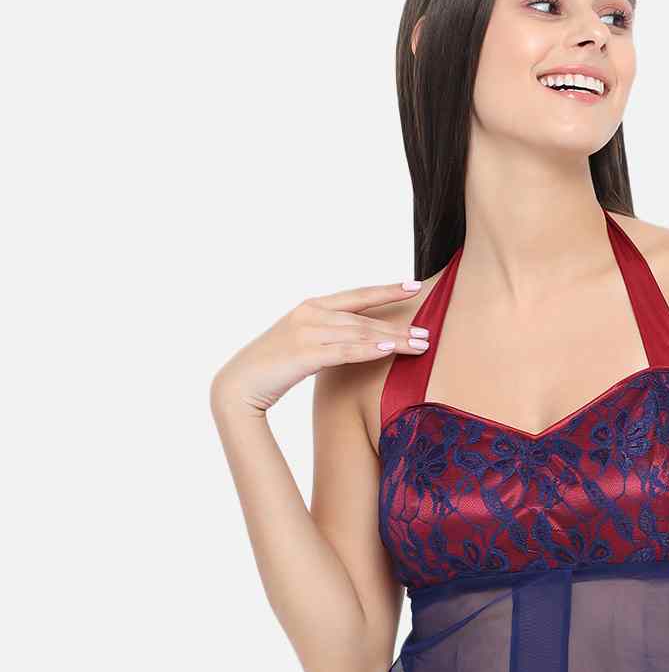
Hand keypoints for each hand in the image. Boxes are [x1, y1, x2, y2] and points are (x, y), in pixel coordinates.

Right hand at [210, 279, 429, 416]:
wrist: (238, 387)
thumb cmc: (272, 369)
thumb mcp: (303, 345)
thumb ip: (327, 337)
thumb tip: (357, 340)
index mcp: (310, 306)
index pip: (357, 296)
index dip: (386, 289)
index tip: (414, 285)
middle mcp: (310, 313)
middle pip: (364, 317)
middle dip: (398, 324)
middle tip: (428, 332)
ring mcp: (306, 332)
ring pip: (359, 332)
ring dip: (393, 338)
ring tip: (420, 345)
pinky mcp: (304, 353)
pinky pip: (343, 350)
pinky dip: (367, 349)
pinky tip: (389, 350)